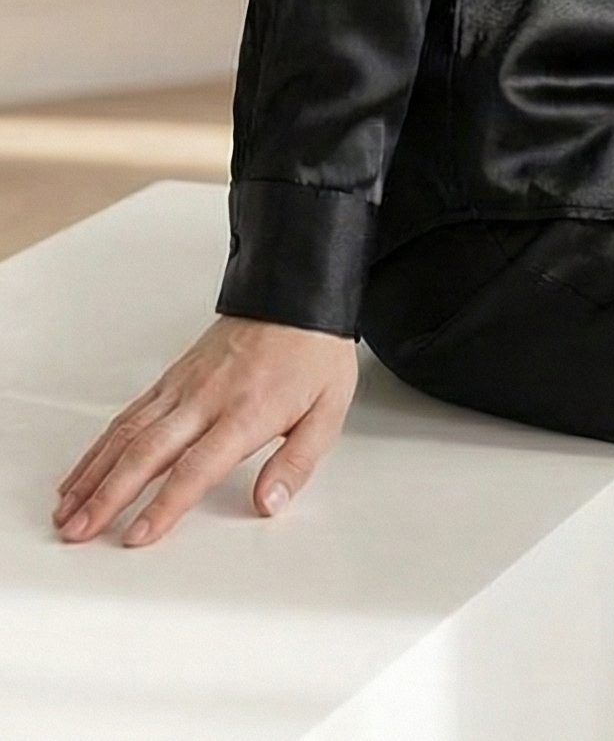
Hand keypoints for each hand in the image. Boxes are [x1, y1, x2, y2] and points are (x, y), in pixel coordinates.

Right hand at [52, 313, 356, 547]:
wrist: (297, 295)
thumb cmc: (313, 354)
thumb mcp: (328, 411)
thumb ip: (296, 463)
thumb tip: (268, 505)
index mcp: (245, 412)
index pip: (196, 467)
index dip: (163, 505)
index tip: (136, 537)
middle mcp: (206, 399)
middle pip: (146, 452)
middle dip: (107, 496)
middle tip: (78, 533)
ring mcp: (183, 386)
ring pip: (127, 432)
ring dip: (93, 475)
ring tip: (67, 512)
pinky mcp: (172, 377)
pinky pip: (128, 414)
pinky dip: (99, 446)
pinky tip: (82, 472)